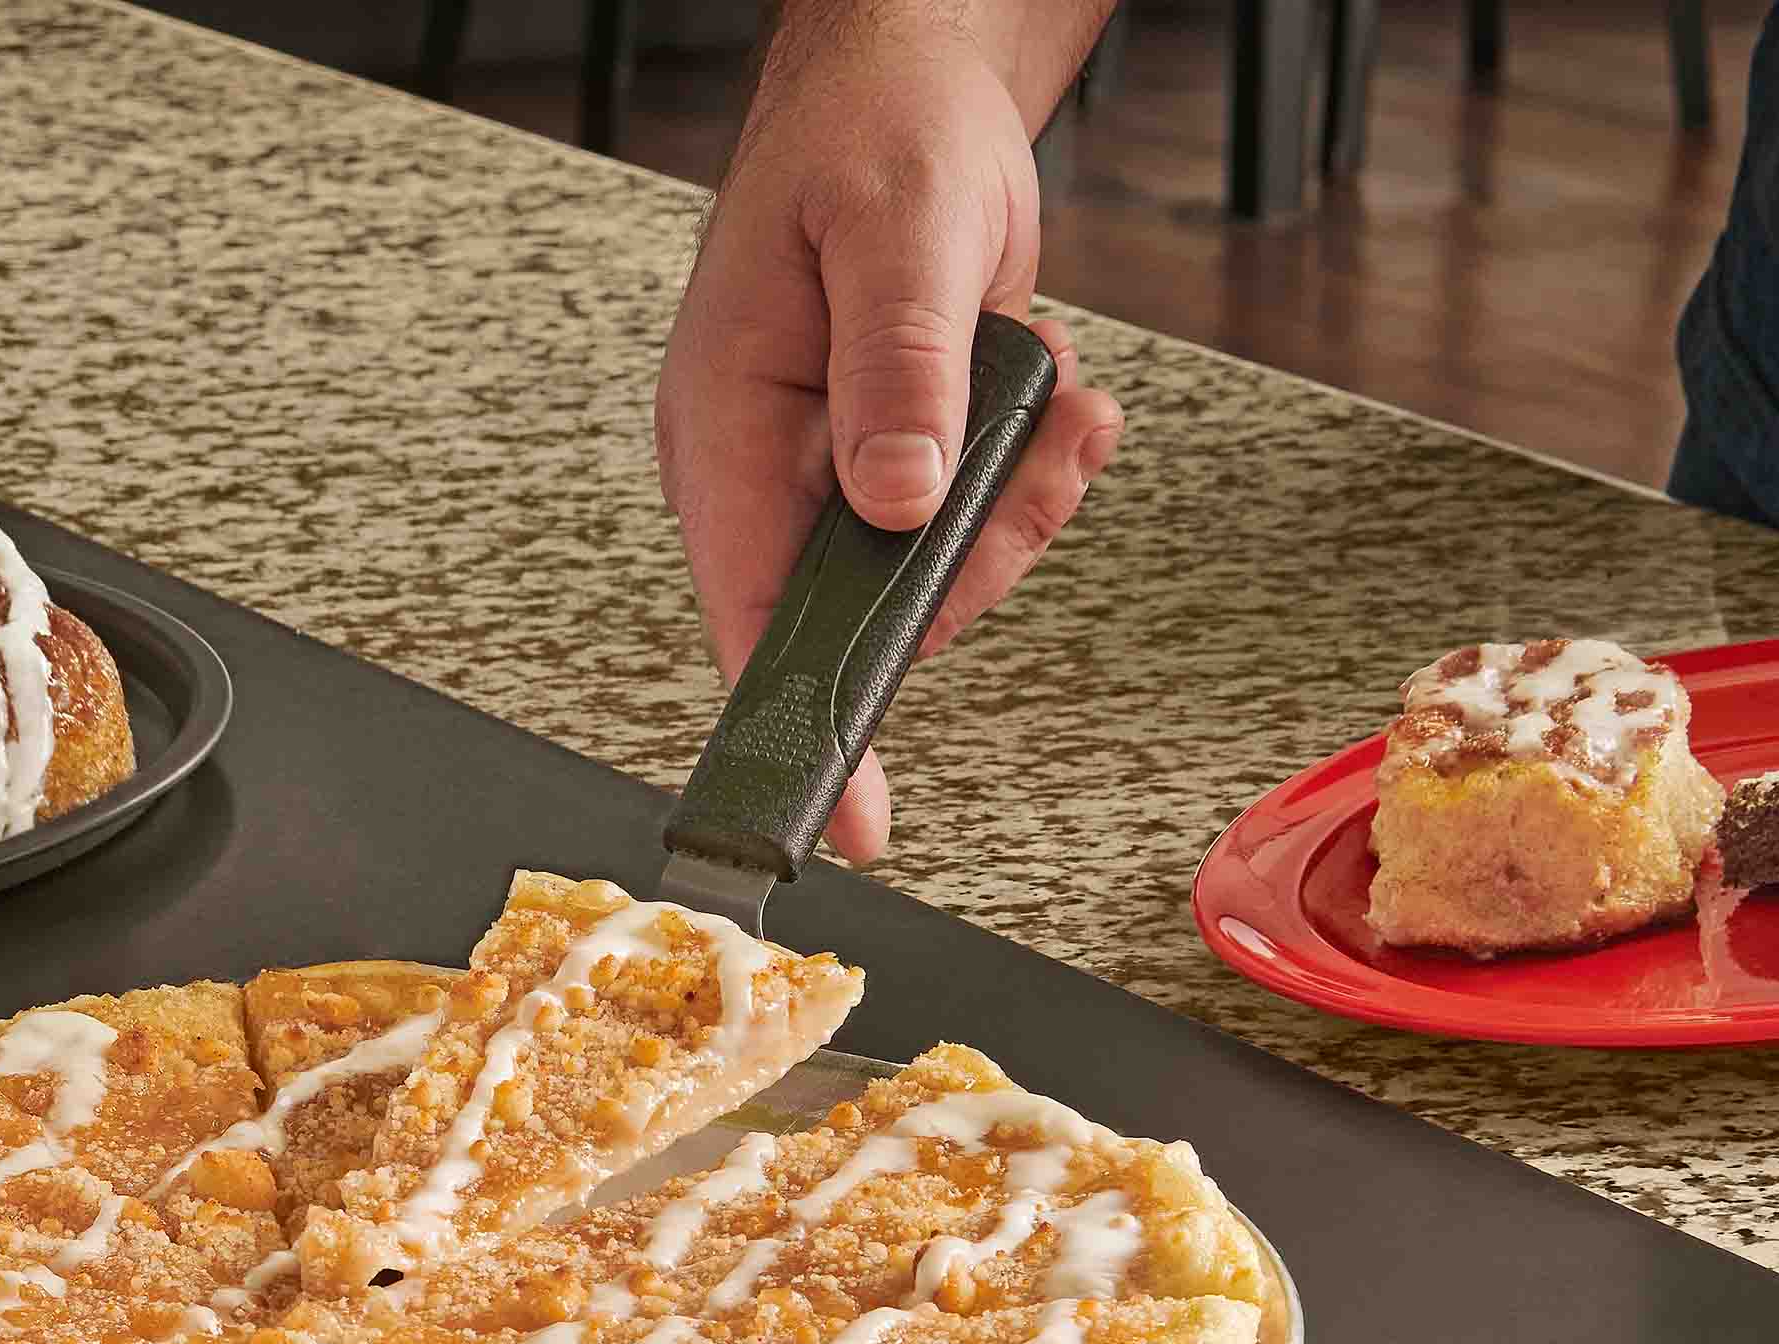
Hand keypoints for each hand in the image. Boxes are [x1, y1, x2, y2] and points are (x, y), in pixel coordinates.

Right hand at [653, 12, 1123, 861]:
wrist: (913, 85)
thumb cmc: (872, 136)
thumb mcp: (895, 237)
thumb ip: (896, 369)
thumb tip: (893, 500)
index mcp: (725, 428)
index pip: (751, 615)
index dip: (800, 726)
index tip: (852, 823)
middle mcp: (773, 471)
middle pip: (878, 611)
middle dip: (980, 544)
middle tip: (1029, 445)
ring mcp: (841, 474)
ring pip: (949, 573)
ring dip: (1024, 492)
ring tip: (1047, 387)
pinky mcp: (903, 463)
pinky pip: (982, 523)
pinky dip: (1037, 466)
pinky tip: (1052, 388)